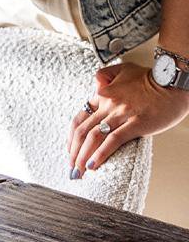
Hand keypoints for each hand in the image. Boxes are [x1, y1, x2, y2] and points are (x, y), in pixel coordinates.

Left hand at [67, 62, 188, 174]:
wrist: (172, 82)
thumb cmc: (150, 78)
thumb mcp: (122, 69)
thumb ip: (104, 76)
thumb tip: (94, 87)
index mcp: (102, 94)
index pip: (80, 118)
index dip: (72, 137)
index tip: (70, 151)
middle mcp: (107, 104)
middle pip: (83, 131)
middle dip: (74, 152)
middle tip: (71, 169)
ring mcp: (121, 114)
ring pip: (94, 137)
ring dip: (83, 157)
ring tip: (79, 172)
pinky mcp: (136, 123)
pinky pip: (114, 140)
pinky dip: (101, 154)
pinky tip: (94, 165)